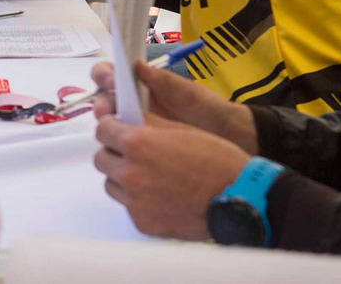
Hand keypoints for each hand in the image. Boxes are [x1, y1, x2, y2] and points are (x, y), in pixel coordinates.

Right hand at [89, 59, 258, 151]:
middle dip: (101, 103)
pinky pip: (122, 148)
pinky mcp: (142, 151)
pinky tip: (119, 149)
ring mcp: (136, 129)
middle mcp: (134, 105)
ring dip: (106, 126)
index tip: (110, 81)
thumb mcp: (187, 93)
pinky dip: (116, 148)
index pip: (113, 76)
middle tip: (104, 111)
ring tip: (110, 130)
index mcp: (142, 86)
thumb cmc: (209, 110)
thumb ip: (162, 81)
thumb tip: (134, 63)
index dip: (105, 76)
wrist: (231, 139)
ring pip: (110, 125)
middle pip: (105, 100)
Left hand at [93, 114, 250, 240]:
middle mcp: (130, 172)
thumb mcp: (180, 129)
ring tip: (149, 176)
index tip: (117, 129)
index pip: (102, 130)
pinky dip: (138, 200)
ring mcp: (135, 200)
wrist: (239, 199)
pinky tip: (161, 195)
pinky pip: (129, 206)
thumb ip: (147, 124)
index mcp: (138, 143)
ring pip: (111, 184)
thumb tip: (125, 118)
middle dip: (114, 153)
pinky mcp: (142, 222)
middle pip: (101, 158)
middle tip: (132, 153)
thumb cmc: (216, 161)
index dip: (110, 127)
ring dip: (123, 177)